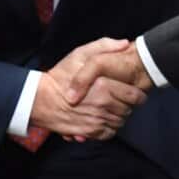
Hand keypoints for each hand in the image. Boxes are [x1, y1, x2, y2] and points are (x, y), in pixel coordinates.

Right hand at [29, 39, 146, 140]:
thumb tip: (124, 44)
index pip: (135, 96)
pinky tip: (103, 118)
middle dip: (127, 105)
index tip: (135, 93)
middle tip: (120, 99)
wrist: (40, 99)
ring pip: (120, 122)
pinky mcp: (89, 132)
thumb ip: (104, 46)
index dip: (138, 95)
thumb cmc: (60, 76)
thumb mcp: (80, 54)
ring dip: (118, 116)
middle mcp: (102, 105)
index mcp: (104, 86)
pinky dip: (109, 128)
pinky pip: (109, 133)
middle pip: (129, 110)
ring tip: (110, 107)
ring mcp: (96, 121)